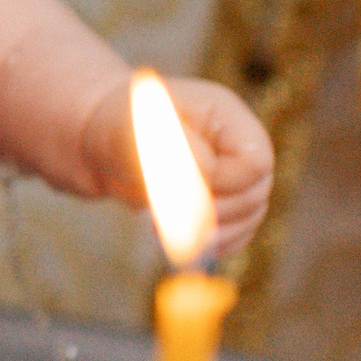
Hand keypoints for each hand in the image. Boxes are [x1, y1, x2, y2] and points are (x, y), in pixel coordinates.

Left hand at [83, 76, 274, 257]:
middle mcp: (238, 145)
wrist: (104, 142)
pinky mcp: (226, 202)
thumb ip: (172, 152)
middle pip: (256, 193)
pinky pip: (236, 234)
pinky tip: (179, 244)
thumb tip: (208, 181)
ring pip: (249, 217)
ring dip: (209, 233)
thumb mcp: (135, 130)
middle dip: (213, 213)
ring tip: (162, 229)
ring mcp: (236, 175)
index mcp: (225, 115)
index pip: (255, 160)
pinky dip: (212, 246)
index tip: (180, 188)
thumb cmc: (119, 127)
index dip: (225, 182)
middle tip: (166, 221)